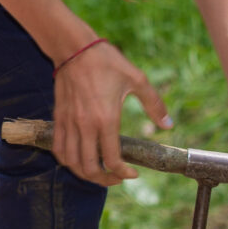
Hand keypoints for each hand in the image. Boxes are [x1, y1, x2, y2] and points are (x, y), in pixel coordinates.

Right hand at [51, 40, 170, 185]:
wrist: (74, 48)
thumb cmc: (107, 61)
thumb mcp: (137, 79)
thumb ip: (154, 104)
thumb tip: (168, 124)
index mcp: (106, 119)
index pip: (112, 159)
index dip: (123, 173)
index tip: (133, 173)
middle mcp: (85, 126)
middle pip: (90, 168)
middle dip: (104, 180)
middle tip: (116, 178)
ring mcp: (69, 123)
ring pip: (72, 162)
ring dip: (85, 173)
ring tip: (99, 172)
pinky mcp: (59, 118)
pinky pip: (59, 148)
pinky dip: (68, 160)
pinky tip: (79, 159)